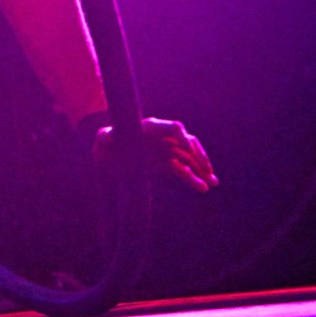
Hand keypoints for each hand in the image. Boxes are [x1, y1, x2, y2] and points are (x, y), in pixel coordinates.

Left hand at [91, 116, 218, 192]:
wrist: (106, 155)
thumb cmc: (104, 143)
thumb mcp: (102, 139)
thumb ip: (104, 137)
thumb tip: (106, 136)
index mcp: (151, 128)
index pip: (173, 128)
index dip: (182, 136)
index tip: (188, 147)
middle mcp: (163, 137)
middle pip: (188, 143)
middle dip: (199, 155)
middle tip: (207, 169)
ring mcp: (166, 150)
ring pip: (189, 159)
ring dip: (202, 170)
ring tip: (213, 183)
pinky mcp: (166, 163)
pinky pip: (183, 170)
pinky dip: (193, 179)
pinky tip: (203, 188)